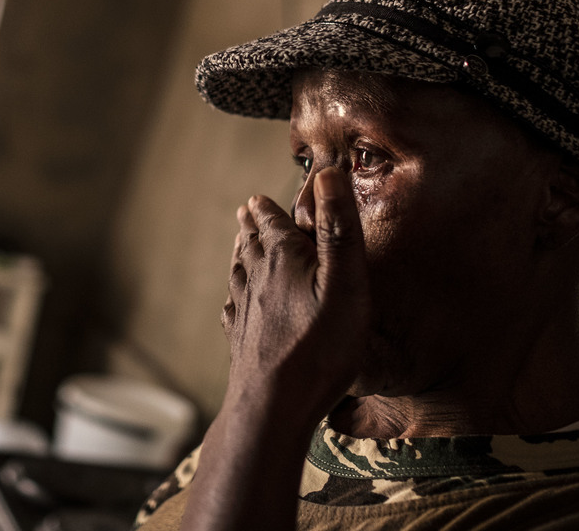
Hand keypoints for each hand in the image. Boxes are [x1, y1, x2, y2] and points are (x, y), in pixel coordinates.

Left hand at [221, 167, 371, 420]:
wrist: (273, 405)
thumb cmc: (319, 346)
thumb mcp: (344, 281)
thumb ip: (337, 228)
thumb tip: (329, 174)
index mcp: (281, 259)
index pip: (272, 223)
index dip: (268, 208)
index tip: (258, 197)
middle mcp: (256, 279)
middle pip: (251, 244)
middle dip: (251, 226)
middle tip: (245, 211)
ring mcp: (246, 311)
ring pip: (239, 273)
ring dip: (240, 253)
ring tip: (240, 244)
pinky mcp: (242, 341)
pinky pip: (234, 308)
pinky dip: (235, 294)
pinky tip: (235, 301)